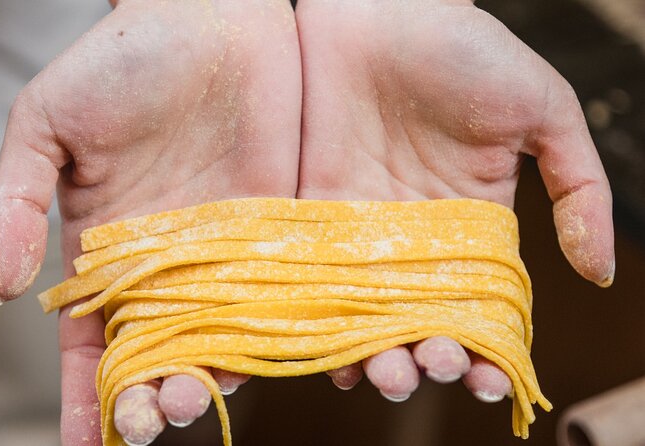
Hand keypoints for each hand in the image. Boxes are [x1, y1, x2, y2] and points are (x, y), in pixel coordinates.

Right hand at [0, 0, 300, 443]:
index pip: (95, 337)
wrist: (210, 19)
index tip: (86, 441)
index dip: (88, 392)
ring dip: (206, 379)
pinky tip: (262, 366)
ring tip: (192, 406)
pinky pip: (277, 293)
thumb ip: (16, 201)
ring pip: (220, 334)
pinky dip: (272, 334)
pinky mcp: (278, 229)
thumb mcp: (47, 124)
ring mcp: (227, 250)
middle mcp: (171, 261)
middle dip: (150, 397)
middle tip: (149, 424)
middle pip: (160, 350)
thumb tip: (1, 286)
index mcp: (110, 247)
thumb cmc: (123, 61)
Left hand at [295, 0, 612, 401]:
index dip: (485, 348)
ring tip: (384, 374)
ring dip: (373, 356)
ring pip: (366, 315)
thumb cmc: (463, 49)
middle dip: (425, 360)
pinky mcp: (311, 215)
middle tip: (426, 370)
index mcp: (470, 224)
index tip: (487, 379)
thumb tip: (599, 271)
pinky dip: (320, 323)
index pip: (479, 304)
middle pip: (418, 321)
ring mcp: (359, 232)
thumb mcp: (541, 110)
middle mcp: (413, 239)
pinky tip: (330, 353)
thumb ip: (577, 186)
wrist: (380, 7)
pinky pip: (313, 282)